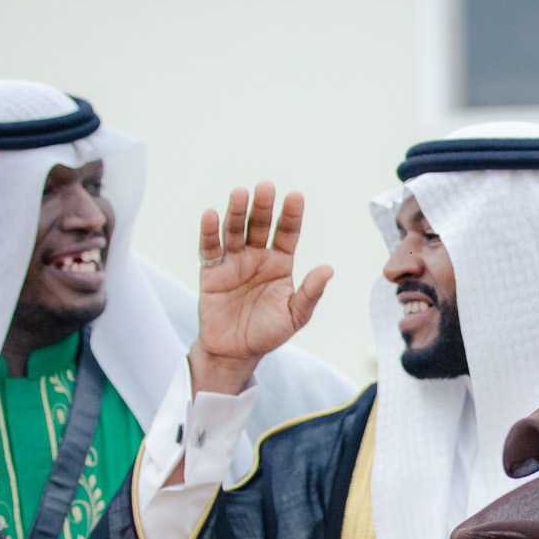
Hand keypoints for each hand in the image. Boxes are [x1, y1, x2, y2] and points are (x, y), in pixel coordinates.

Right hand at [192, 182, 334, 396]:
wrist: (236, 352)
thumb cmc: (268, 333)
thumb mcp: (295, 316)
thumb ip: (310, 293)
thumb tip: (329, 269)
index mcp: (280, 264)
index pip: (287, 234)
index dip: (291, 216)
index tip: (295, 196)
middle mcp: (257, 257)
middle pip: (260, 226)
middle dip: (263, 207)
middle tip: (266, 187)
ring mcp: (233, 262)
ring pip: (235, 231)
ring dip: (236, 212)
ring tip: (240, 194)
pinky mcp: (212, 271)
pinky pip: (210, 248)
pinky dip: (209, 232)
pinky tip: (212, 215)